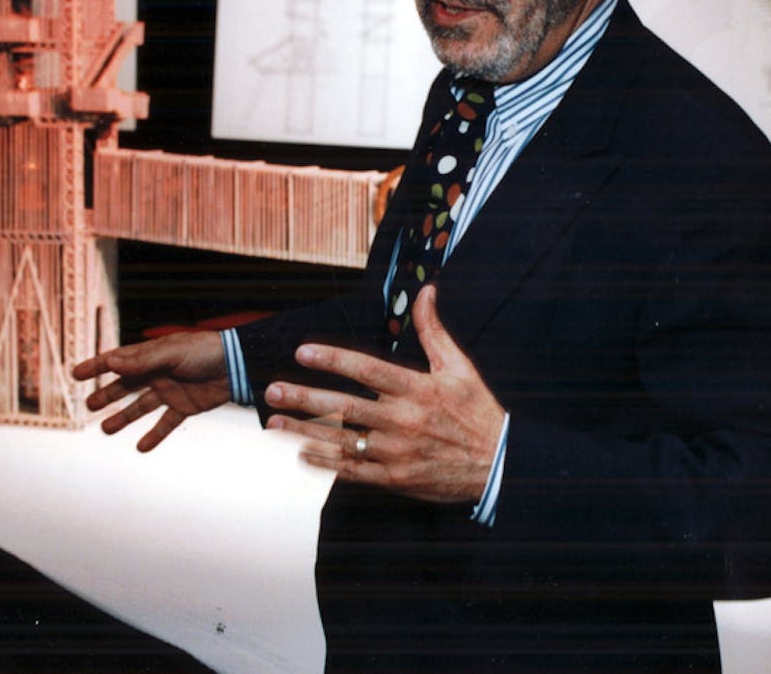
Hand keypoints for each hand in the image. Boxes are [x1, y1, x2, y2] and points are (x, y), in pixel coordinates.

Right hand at [72, 330, 230, 451]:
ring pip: (141, 406)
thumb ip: (142, 361)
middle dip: (107, 394)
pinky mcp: (185, 406)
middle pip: (126, 385)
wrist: (238, 365)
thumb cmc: (206, 351)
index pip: (118, 360)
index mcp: (152, 355)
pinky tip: (141, 448)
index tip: (76, 374)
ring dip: (124, 417)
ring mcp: (171, 390)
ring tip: (105, 429)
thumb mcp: (171, 354)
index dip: (97, 366)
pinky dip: (154, 435)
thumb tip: (111, 362)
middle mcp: (158, 373)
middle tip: (89, 406)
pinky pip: (166, 423)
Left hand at [262, 285, 505, 503]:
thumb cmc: (478, 412)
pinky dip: (326, 465)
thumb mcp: (460, 367)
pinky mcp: (395, 479)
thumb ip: (434, 330)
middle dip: (305, 397)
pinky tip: (302, 455)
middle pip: (345, 407)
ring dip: (305, 431)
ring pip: (342, 441)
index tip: (303, 352)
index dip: (333, 359)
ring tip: (275, 421)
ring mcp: (396, 452)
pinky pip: (353, 472)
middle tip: (272, 388)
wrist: (498, 465)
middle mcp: (403, 420)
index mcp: (417, 390)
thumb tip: (426, 290)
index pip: (367, 370)